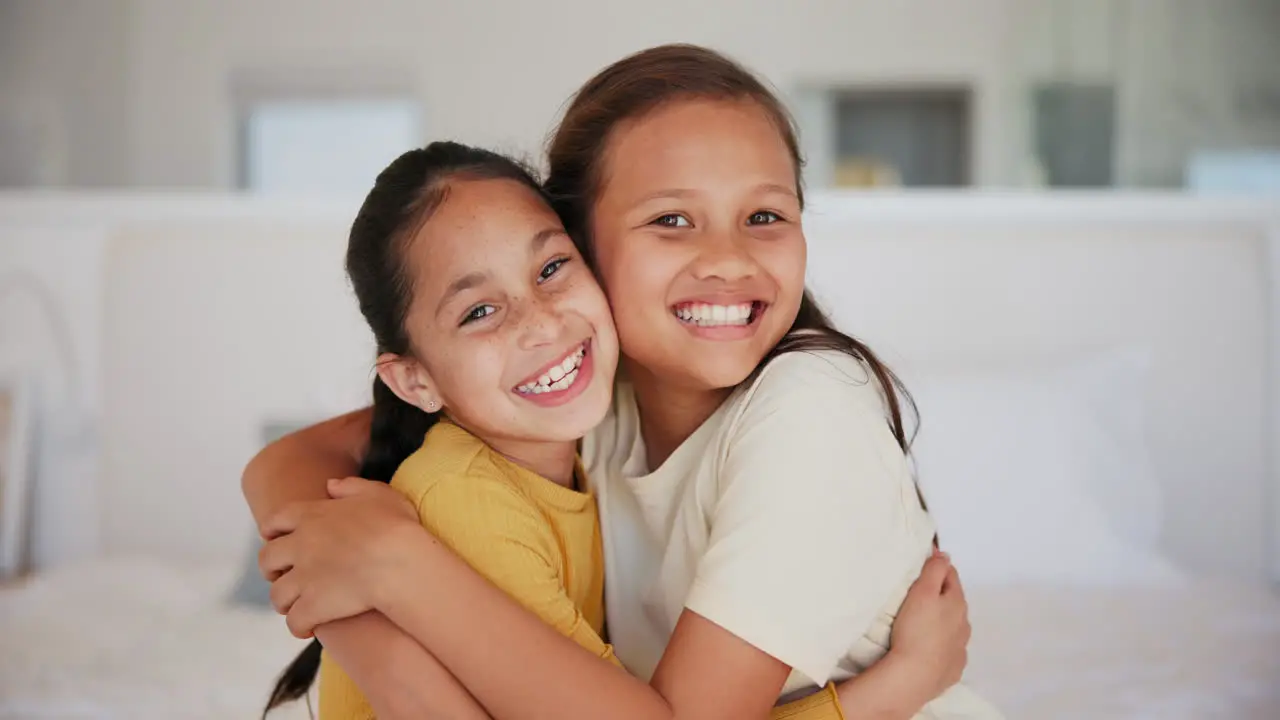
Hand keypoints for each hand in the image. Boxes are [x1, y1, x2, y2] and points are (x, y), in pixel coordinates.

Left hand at [258, 477, 420, 637]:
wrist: (401, 563)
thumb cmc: (396, 527)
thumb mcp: (379, 494)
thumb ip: (351, 487)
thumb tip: (330, 485)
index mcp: (311, 515)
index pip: (274, 521)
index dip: (272, 532)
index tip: (276, 539)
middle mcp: (300, 545)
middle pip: (266, 559)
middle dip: (272, 570)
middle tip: (285, 576)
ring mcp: (304, 578)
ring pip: (277, 594)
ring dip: (285, 601)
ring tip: (297, 606)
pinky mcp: (313, 606)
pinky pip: (294, 621)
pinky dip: (299, 626)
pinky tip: (309, 628)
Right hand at [888, 550, 969, 699]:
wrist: (914, 676)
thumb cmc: (916, 628)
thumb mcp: (922, 591)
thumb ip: (934, 570)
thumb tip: (945, 555)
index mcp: (957, 602)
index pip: (951, 576)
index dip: (937, 568)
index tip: (922, 567)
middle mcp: (964, 624)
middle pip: (954, 602)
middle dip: (940, 596)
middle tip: (918, 596)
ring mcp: (960, 648)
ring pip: (953, 627)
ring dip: (942, 621)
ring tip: (922, 623)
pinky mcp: (953, 668)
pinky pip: (949, 651)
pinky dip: (941, 646)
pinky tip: (929, 649)